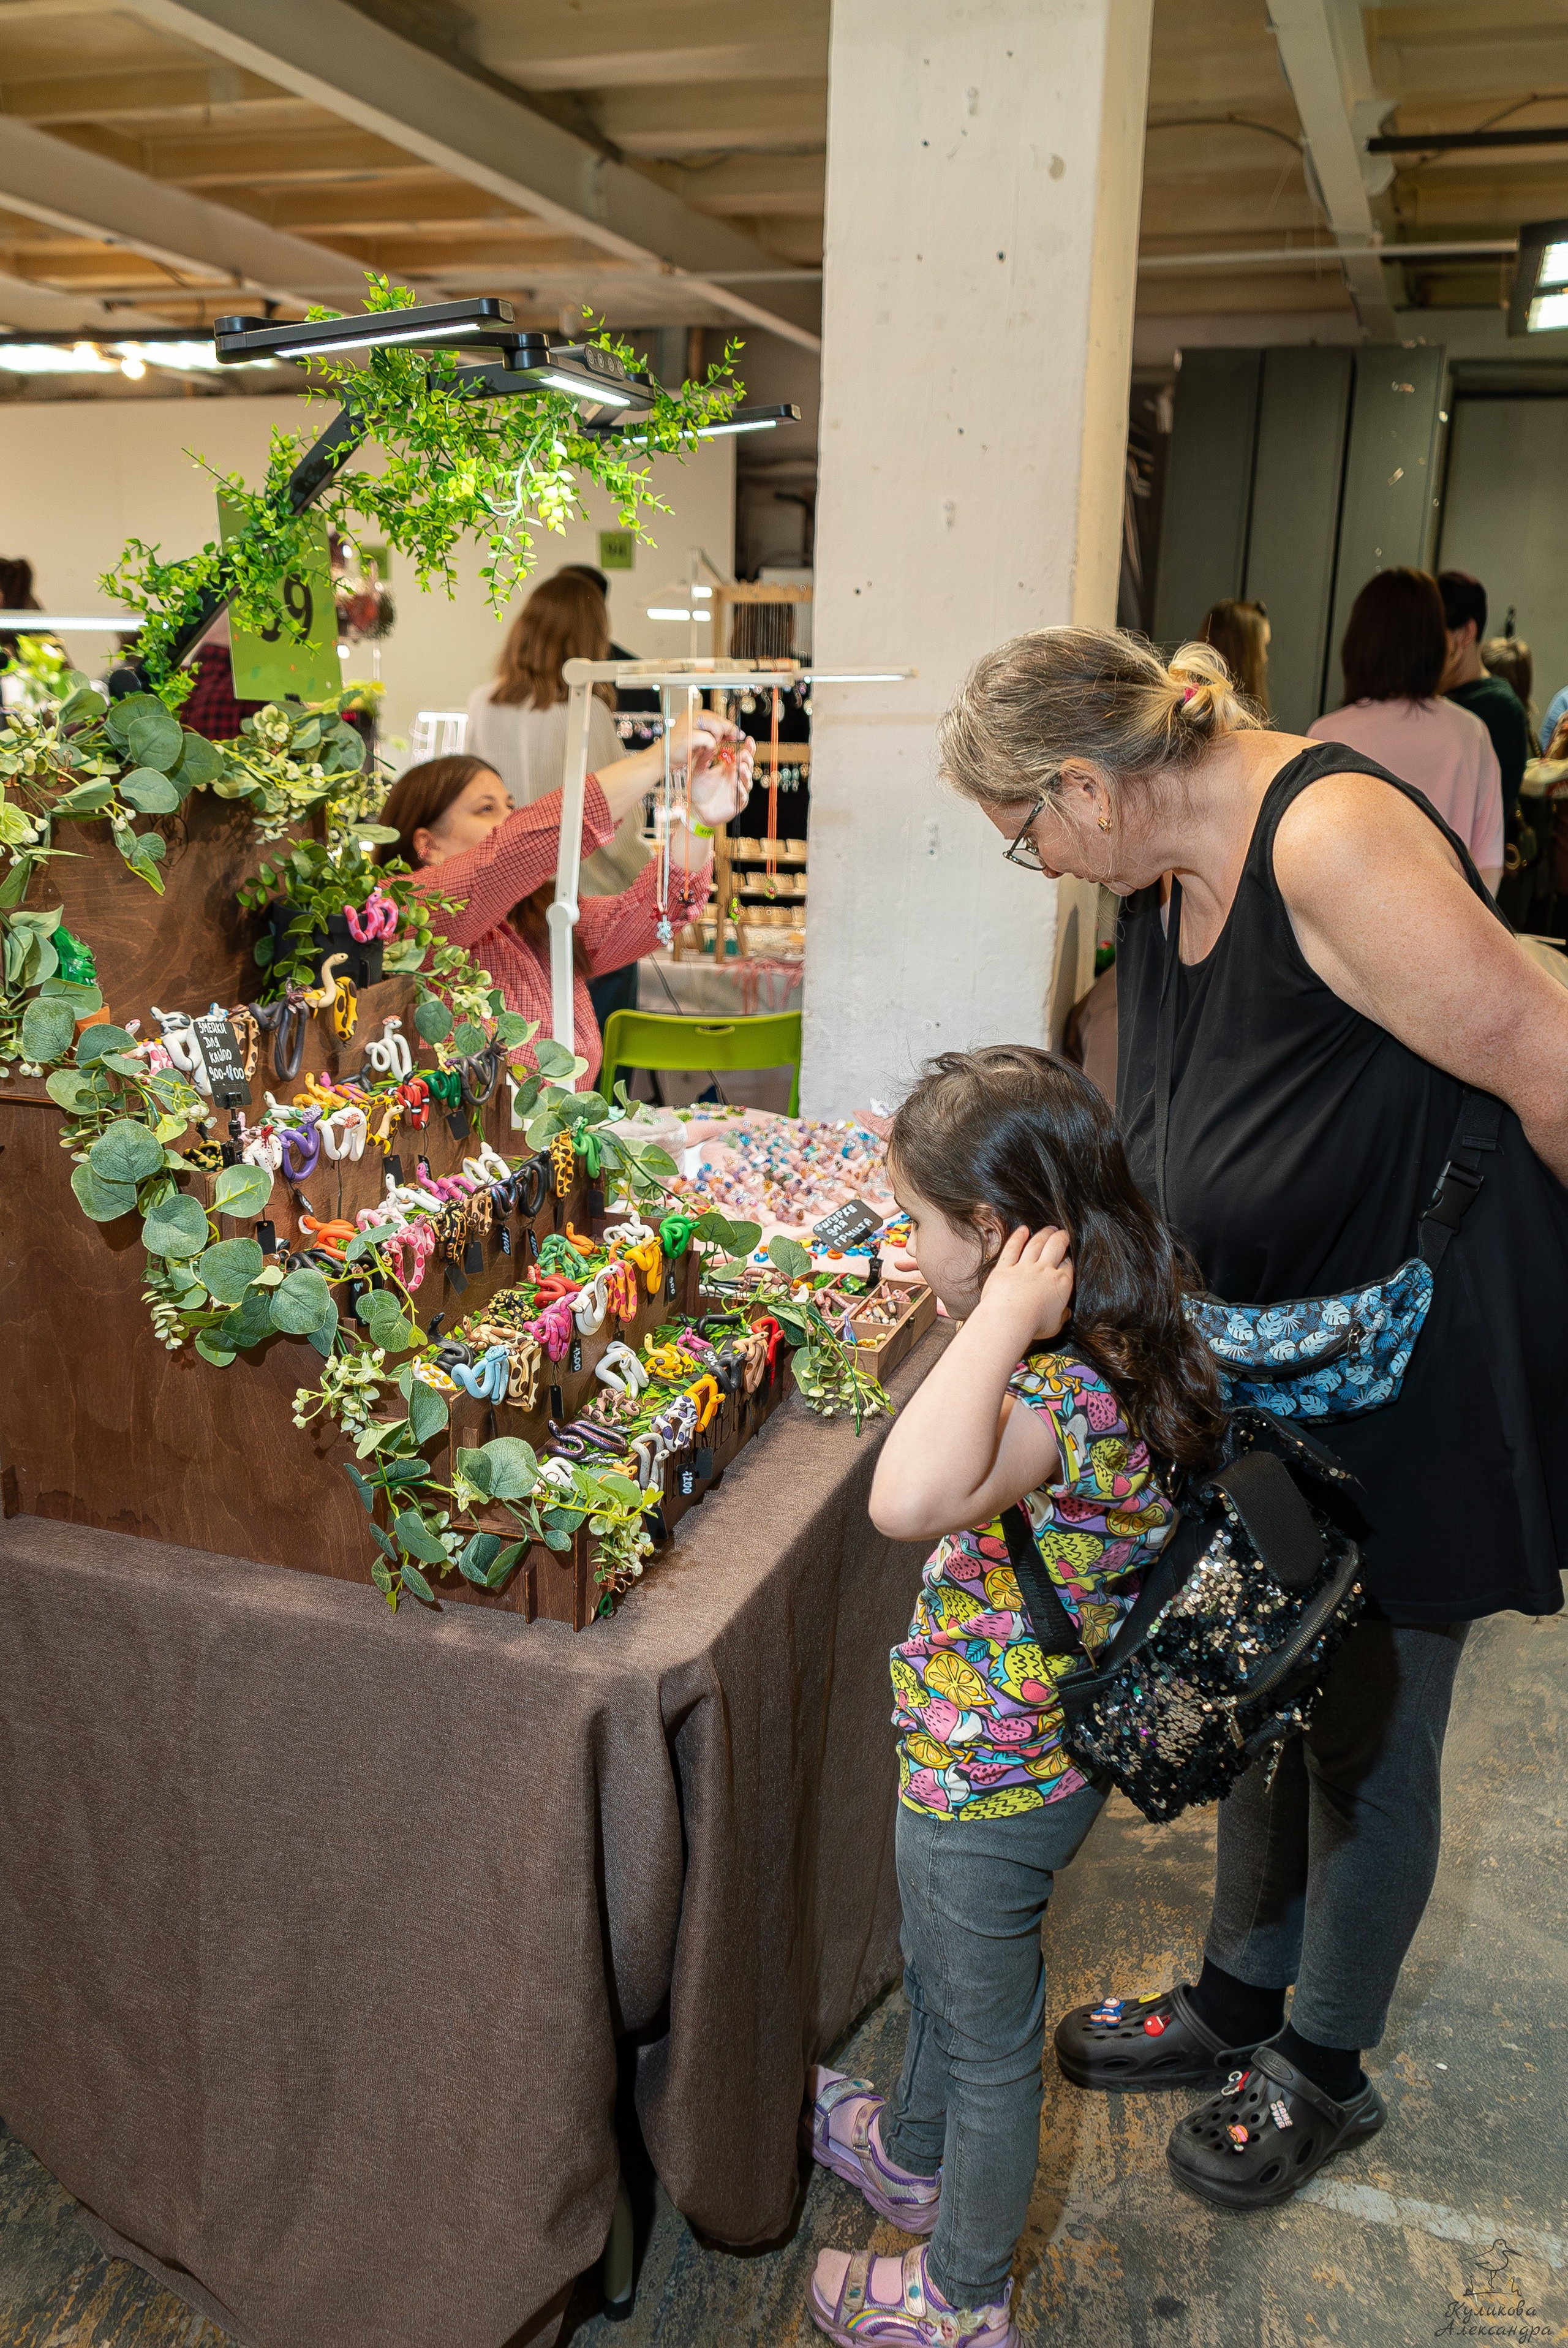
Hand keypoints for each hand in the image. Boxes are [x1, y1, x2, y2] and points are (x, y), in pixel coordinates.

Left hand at [688, 725, 753, 825]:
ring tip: (740, 767)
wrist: (695, 809)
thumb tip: (710, 743)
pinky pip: (743, 796)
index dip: (748, 748)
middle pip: (748, 767)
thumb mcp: (700, 770)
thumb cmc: (699, 790)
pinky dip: (741, 790)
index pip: (742, 757)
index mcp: (729, 769)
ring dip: (745, 773)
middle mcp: (736, 778)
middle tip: (743, 754)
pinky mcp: (737, 804)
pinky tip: (737, 783)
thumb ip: (705, 757)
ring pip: (747, 781)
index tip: (748, 739)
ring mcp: (738, 791)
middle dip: (747, 760)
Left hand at [977, 1225, 1073, 1344]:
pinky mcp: (1005, 1267)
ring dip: (1043, 1234)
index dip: (1069, 1257)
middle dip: (1060, 1238)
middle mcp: (1044, 1270)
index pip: (1068, 1265)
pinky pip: (1012, 1248)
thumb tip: (1066, 1314)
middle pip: (1055, 1247)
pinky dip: (1017, 1238)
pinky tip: (1022, 1230)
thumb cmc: (1034, 1325)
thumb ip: (1061, 1317)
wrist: (1009, 1318)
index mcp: (1061, 1283)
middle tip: (1063, 1233)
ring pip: (1036, 1244)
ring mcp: (1024, 1267)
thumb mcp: (1055, 1326)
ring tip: (1049, 1228)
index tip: (1068, 1254)